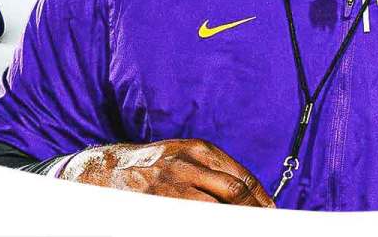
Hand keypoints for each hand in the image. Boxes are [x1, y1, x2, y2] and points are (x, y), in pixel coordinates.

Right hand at [60, 138, 274, 207]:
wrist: (107, 169)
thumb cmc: (154, 164)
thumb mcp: (186, 155)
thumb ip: (215, 170)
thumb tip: (250, 195)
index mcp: (199, 150)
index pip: (241, 176)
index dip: (260, 198)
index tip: (271, 212)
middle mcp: (186, 164)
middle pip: (232, 191)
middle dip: (251, 211)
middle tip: (262, 223)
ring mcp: (169, 185)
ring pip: (213, 208)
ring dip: (231, 219)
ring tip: (242, 227)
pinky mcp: (155, 203)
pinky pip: (188, 219)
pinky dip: (204, 224)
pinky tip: (213, 227)